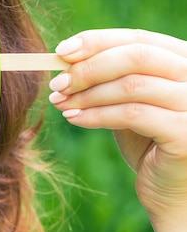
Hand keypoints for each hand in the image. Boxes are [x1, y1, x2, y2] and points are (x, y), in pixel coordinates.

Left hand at [48, 29, 186, 223]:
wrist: (173, 193)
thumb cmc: (149, 144)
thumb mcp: (129, 103)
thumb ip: (110, 80)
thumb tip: (65, 60)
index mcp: (185, 61)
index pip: (138, 39)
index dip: (97, 42)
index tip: (61, 51)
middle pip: (136, 56)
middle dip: (89, 68)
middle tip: (57, 84)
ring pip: (131, 86)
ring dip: (87, 94)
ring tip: (61, 103)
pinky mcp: (186, 133)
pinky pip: (132, 115)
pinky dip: (97, 115)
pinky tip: (74, 119)